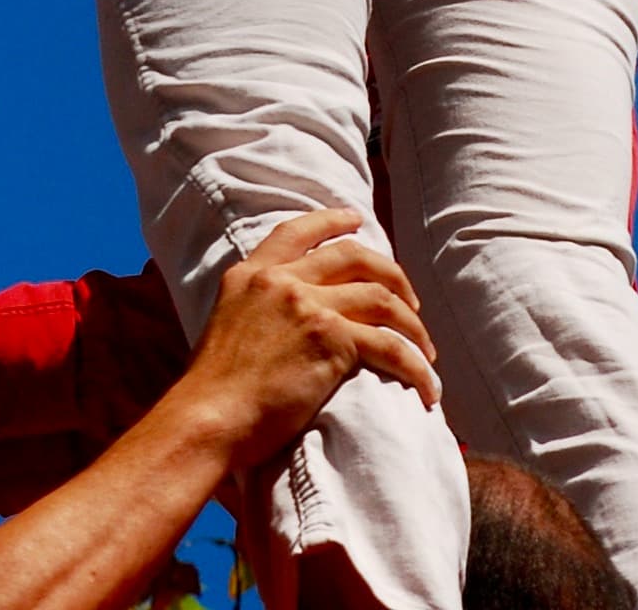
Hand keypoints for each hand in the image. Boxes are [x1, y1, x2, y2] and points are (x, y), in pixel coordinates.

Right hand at [185, 211, 438, 454]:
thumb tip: (277, 326)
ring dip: (412, 323)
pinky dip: (416, 366)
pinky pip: (390, 346)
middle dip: (391, 272)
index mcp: (250, 273)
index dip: (331, 222)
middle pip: (352, 256)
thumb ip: (254, 310)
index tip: (356, 221)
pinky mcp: (331, 339)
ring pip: (381, 296)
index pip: (297, 231)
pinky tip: (427, 388)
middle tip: (410, 297)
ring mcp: (308, 305)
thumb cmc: (211, 392)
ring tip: (426, 349)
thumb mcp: (224, 326)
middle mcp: (281, 279)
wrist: (209, 417)